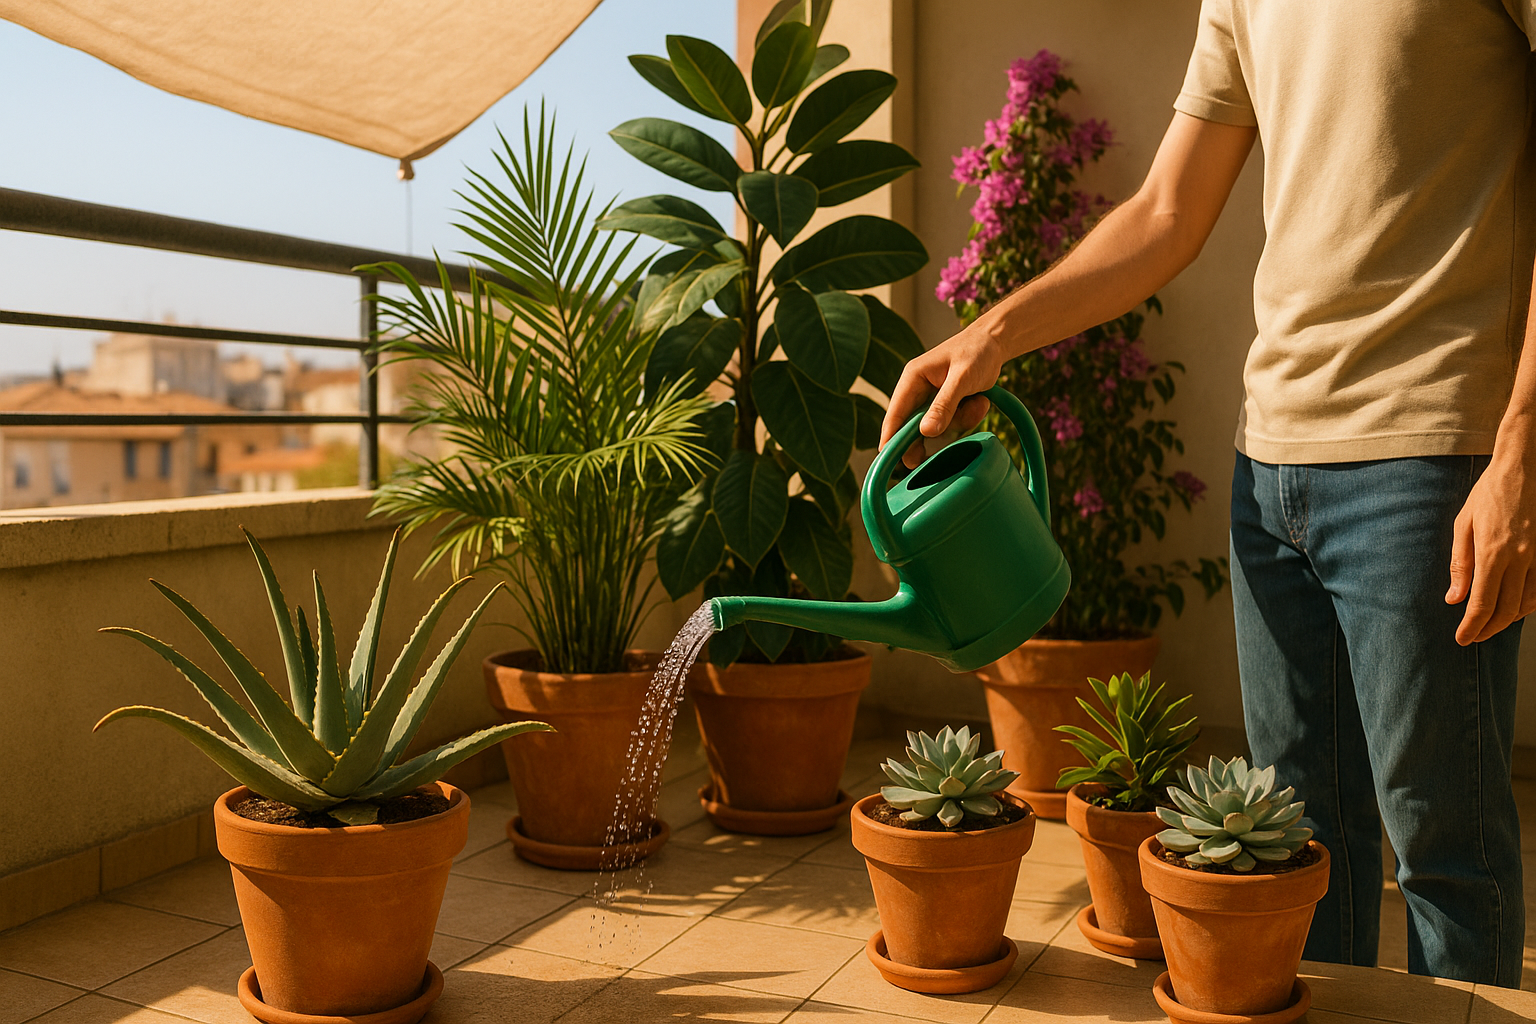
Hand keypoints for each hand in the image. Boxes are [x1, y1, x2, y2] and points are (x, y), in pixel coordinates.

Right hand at [880, 319, 1004, 468]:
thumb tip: (926, 432)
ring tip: (979, 404)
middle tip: (929, 458)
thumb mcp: (962, 378)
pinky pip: (951, 423)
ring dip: (959, 423)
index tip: (887, 459)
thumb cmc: (977, 352)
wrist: (995, 342)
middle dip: (930, 437)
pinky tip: (980, 403)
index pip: (895, 413)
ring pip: (936, 427)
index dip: (890, 437)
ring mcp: (931, 398)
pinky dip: (967, 418)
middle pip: (912, 426)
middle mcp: (917, 389)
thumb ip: (944, 404)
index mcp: (913, 378)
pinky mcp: (945, 404)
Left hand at [1446, 448, 1535, 643]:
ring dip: (1510, 620)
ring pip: (1529, 603)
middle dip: (1489, 629)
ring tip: (1491, 625)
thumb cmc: (1489, 493)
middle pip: (1507, 610)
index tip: (1462, 639)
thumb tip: (1453, 599)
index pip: (1483, 604)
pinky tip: (1515, 606)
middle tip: (1474, 637)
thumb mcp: (1464, 525)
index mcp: (1493, 553)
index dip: (1472, 627)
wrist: (1525, 468)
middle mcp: (1520, 559)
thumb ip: (1460, 564)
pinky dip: (1529, 604)